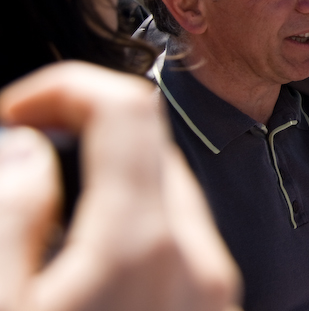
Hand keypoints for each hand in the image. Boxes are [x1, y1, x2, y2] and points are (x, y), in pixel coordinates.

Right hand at [0, 61, 241, 310]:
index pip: (127, 107)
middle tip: (22, 164)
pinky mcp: (218, 310)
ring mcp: (216, 291)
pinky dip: (138, 229)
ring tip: (47, 225)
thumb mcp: (4, 307)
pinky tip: (89, 267)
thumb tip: (26, 147)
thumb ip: (13, 216)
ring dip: (110, 183)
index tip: (17, 113)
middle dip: (83, 136)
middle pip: (150, 147)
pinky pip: (183, 242)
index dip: (64, 89)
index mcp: (142, 247)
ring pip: (169, 194)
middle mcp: (199, 261)